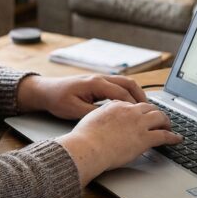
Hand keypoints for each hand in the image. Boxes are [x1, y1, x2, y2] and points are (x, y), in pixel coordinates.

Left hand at [15, 74, 147, 119]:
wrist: (45, 91)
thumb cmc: (57, 100)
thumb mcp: (74, 110)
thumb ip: (94, 113)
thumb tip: (112, 119)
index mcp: (95, 83)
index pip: (122, 94)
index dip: (134, 106)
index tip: (144, 116)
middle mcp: (100, 78)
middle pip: (128, 83)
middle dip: (141, 97)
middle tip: (150, 111)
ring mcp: (99, 78)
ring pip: (125, 82)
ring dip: (136, 93)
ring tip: (145, 108)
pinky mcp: (98, 83)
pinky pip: (118, 85)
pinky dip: (128, 92)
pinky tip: (130, 104)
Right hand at [57, 101, 182, 185]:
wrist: (87, 147)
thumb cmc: (84, 138)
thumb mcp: (91, 118)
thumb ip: (101, 115)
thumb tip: (103, 119)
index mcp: (116, 105)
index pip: (133, 104)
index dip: (139, 110)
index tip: (142, 115)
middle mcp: (130, 111)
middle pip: (149, 107)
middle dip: (156, 113)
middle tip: (159, 119)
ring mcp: (139, 124)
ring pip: (160, 117)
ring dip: (166, 122)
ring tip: (169, 127)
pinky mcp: (145, 138)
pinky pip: (164, 135)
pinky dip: (173, 137)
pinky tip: (177, 139)